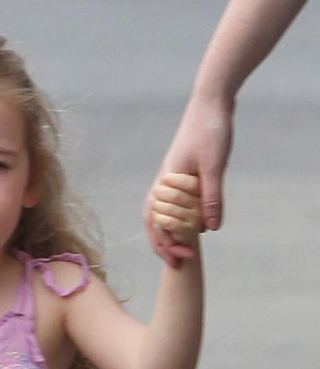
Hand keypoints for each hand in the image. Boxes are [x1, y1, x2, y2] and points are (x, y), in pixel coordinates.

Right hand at [148, 94, 232, 262]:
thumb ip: (212, 197)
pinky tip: (190, 224)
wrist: (210, 104)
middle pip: (153, 220)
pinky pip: (170, 202)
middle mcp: (163, 182)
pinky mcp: (179, 173)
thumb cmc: (210, 131)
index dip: (168, 244)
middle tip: (177, 264)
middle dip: (163, 244)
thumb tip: (210, 229)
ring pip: (159, 212)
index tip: (182, 260)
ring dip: (166, 232)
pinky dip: (174, 217)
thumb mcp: (214, 166)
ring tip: (177, 250)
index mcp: (166, 182)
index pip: (158, 222)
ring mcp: (169, 178)